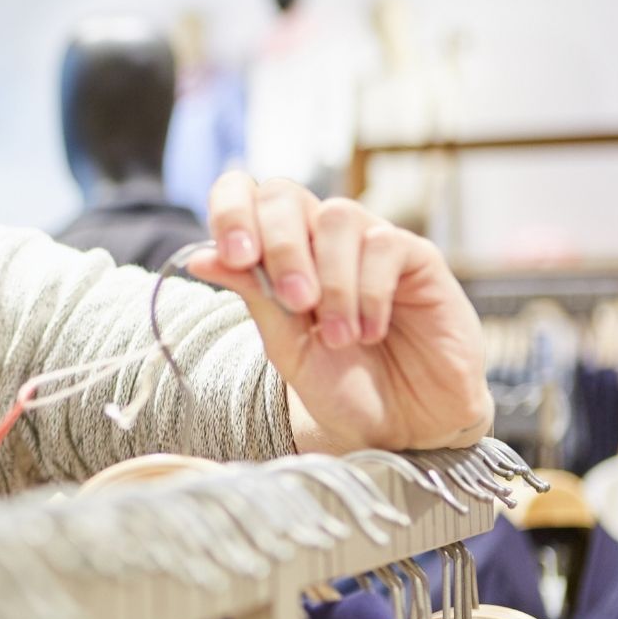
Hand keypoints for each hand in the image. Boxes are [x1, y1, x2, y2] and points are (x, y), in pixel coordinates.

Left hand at [188, 173, 491, 452]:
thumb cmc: (341, 383)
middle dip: (281, 246)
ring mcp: (369, 242)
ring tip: (339, 337)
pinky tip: (370, 331)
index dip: (232, 209)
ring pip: (338, 216)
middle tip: (295, 302)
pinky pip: (385, 244)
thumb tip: (199, 257)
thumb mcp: (286, 344)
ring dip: (332, 281)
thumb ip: (252, 296)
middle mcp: (321, 237)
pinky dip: (370, 292)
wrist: (401, 423)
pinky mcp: (418, 256)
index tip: (235, 255)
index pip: (245, 194)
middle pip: (285, 195)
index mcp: (279, 252)